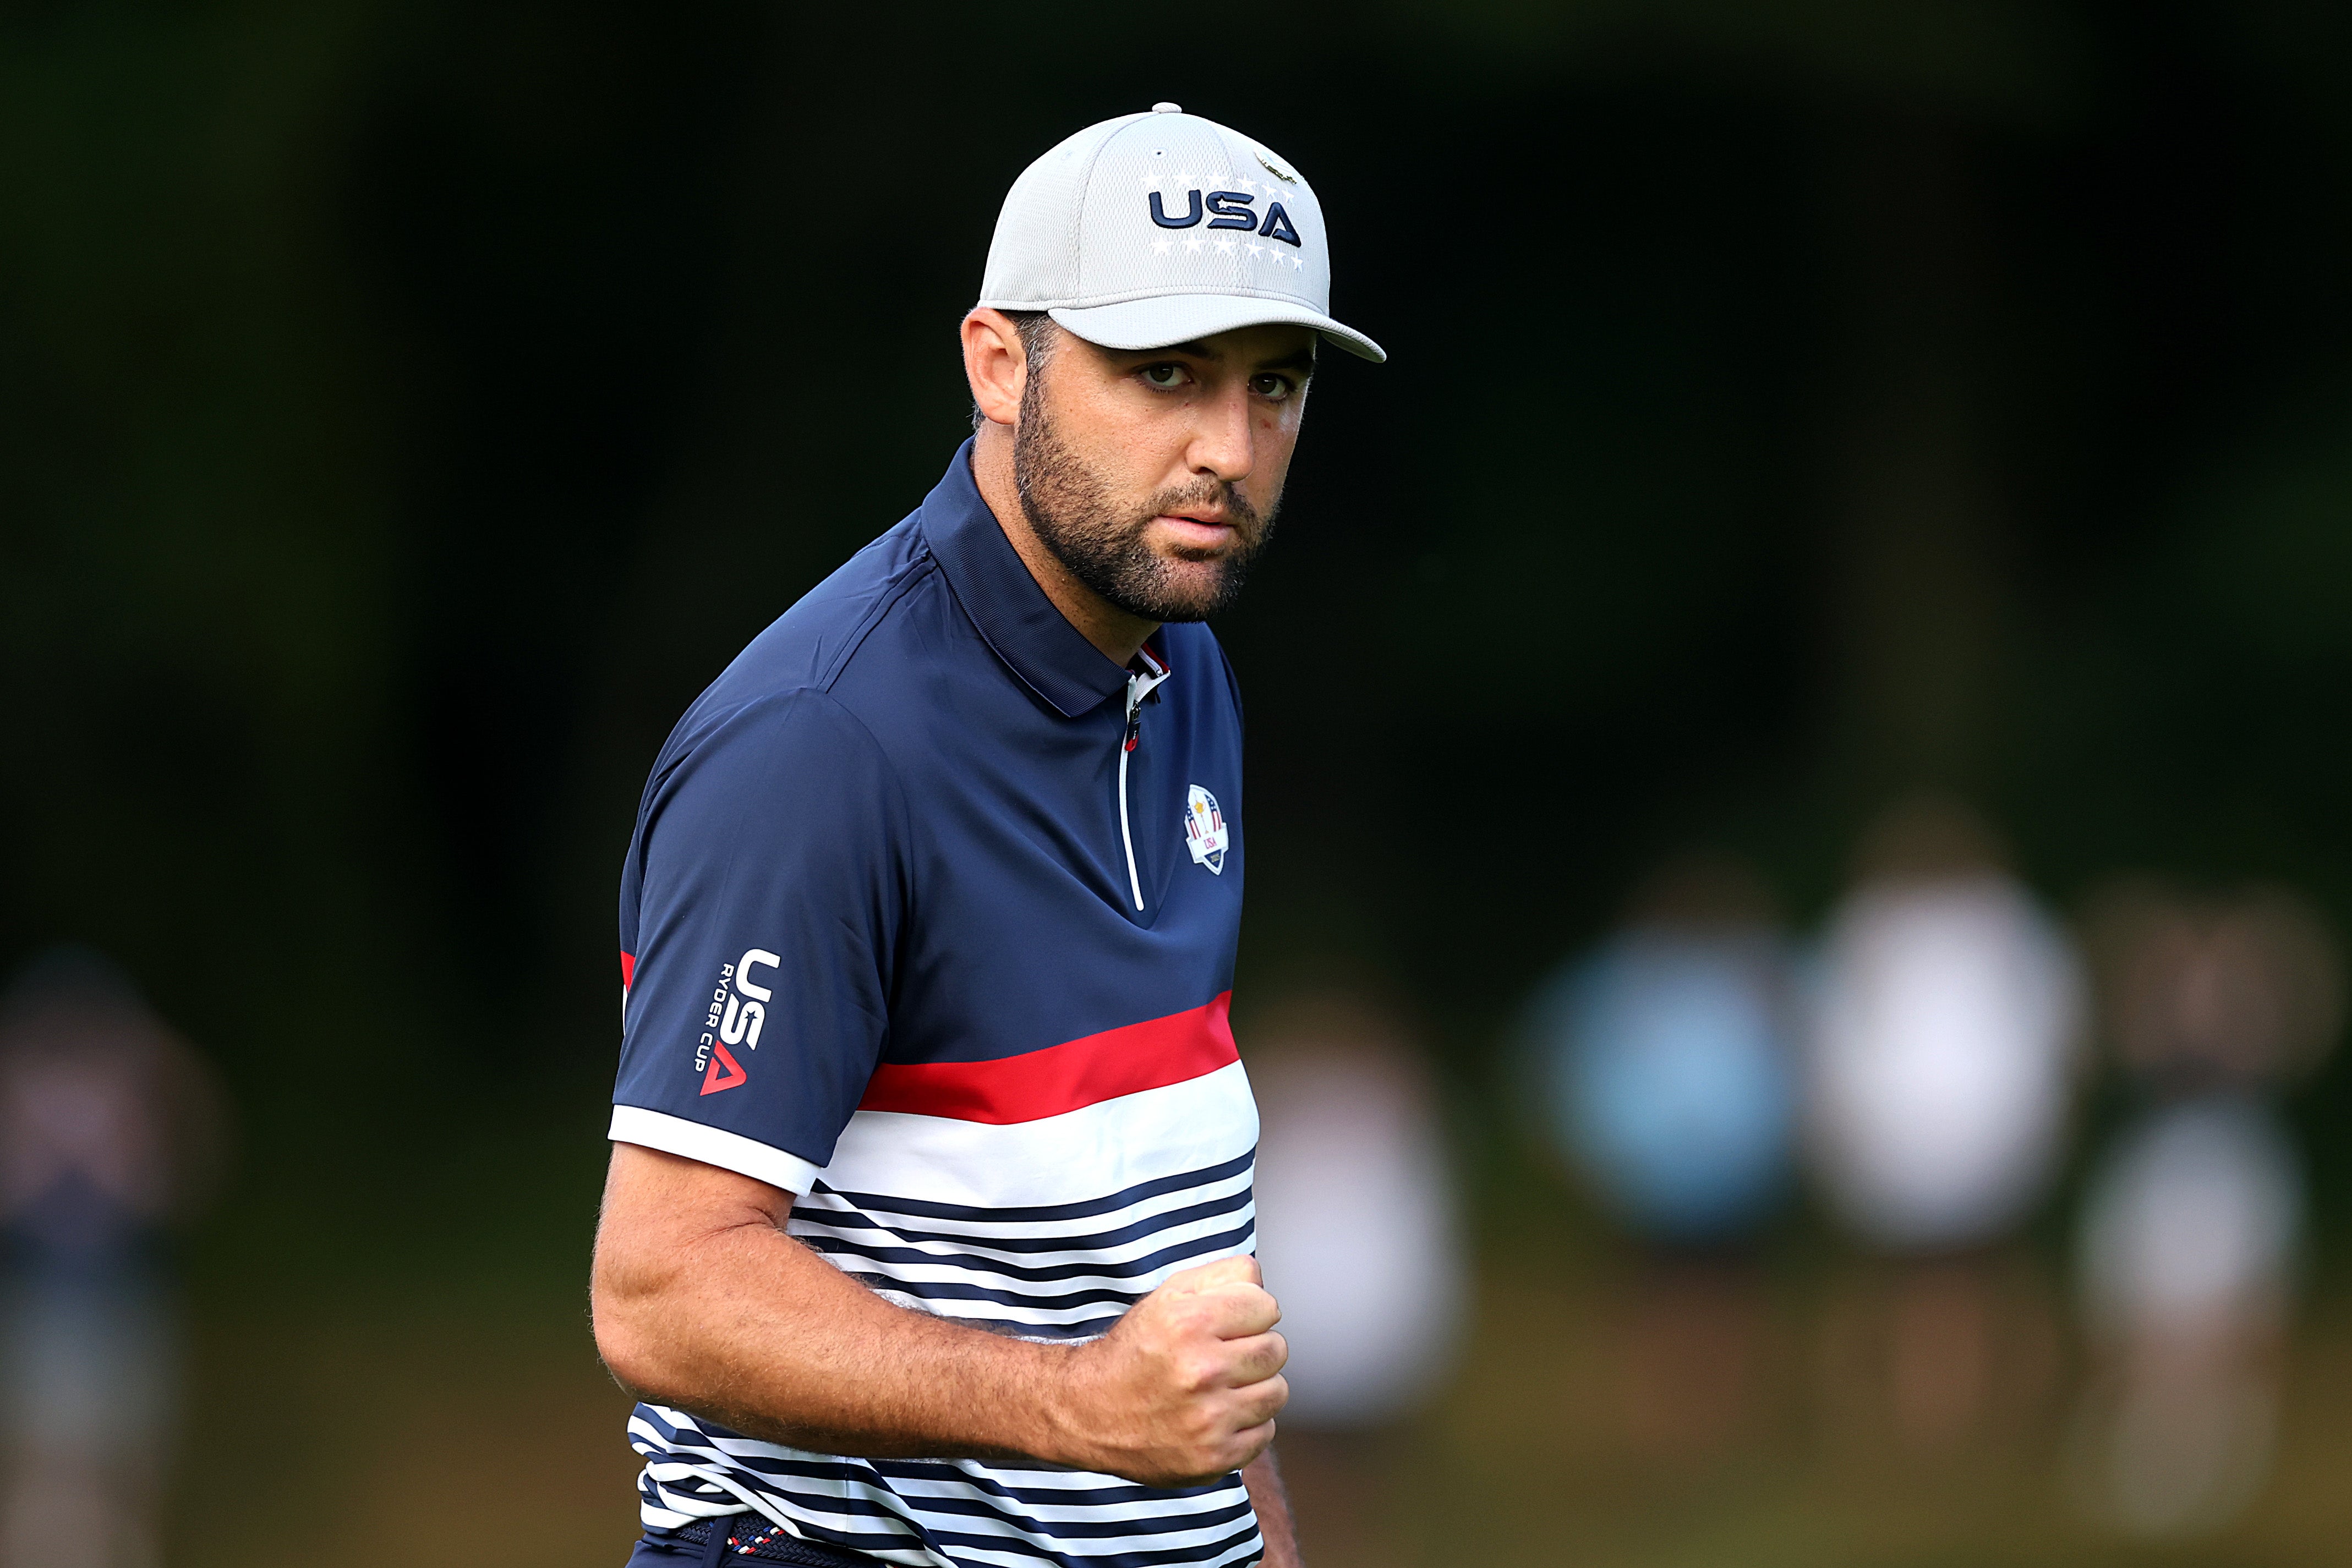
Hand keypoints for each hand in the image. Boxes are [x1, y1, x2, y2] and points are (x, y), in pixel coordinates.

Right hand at [1055, 1256, 1288, 1485]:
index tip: (1229, 1323)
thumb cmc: (1137, 1349)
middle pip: (1276, 1349)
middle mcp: (1201, 1372)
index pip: (1267, 1306)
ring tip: (1221, 1387)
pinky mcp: (1214, 1458)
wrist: (1089, 1411)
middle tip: (1222, 1356)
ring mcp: (1209, 1420)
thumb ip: (1223, 1276)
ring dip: (1255, 1386)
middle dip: (1254, 1348)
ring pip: (1276, 1391)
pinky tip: (1217, 1416)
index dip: (1249, 1311)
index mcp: (1190, 1323)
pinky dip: (1247, 1423)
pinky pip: (1266, 1431)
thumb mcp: (1169, 1296)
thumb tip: (1262, 1283)